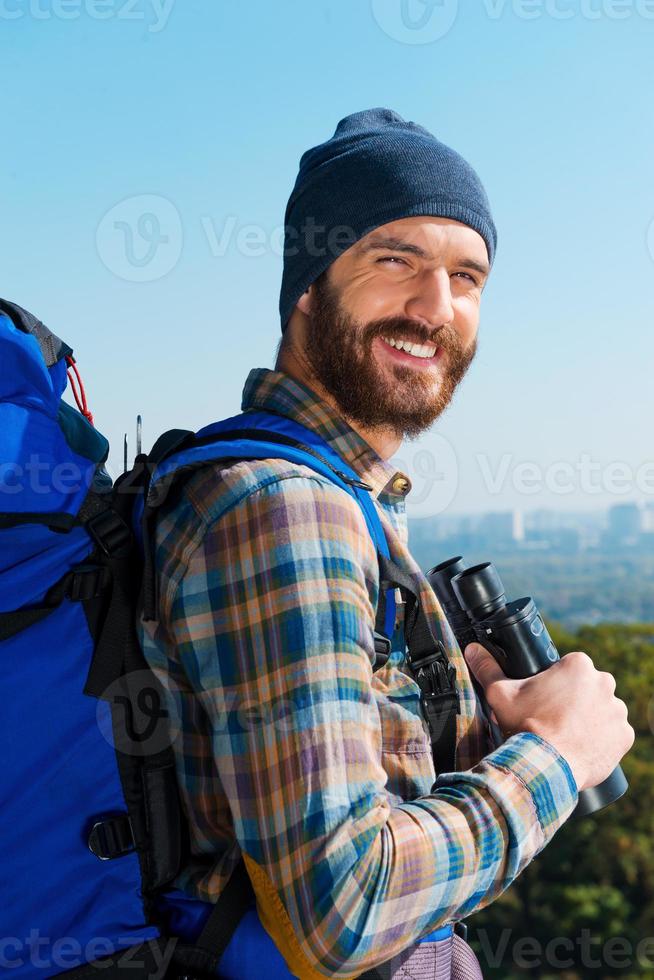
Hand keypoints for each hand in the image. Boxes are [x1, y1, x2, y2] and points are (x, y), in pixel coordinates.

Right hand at [464, 643, 634, 791]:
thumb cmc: (526, 725)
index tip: (543, 699)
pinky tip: (581, 746)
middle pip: (588, 687)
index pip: (568, 668)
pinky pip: (613, 734)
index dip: (554, 683)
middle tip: (552, 717)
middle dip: (574, 700)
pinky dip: (601, 740)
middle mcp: (604, 682)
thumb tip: (472, 649)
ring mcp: (617, 710)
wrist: (547, 766)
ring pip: (602, 709)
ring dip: (589, 718)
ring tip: (565, 734)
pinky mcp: (624, 736)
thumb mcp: (500, 694)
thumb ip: (488, 668)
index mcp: (578, 665)